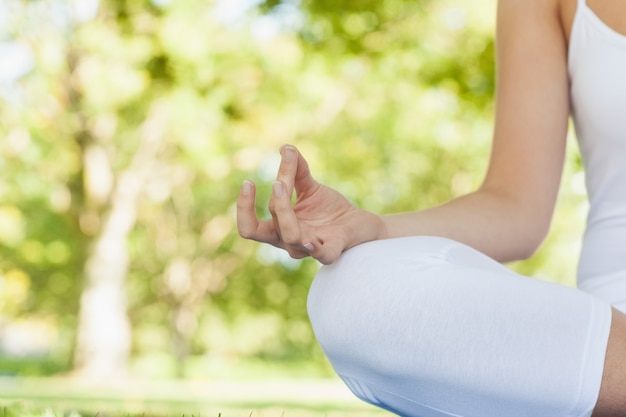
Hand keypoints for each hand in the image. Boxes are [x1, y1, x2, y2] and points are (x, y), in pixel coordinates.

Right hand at [237, 145, 381, 264]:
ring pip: (291, 237)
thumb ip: (297, 170)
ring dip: (287, 213)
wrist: (361, 223)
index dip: (244, 208)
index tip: (248, 182)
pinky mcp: (333, 249)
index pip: (249, 227)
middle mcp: (290, 241)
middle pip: (267, 230)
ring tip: (286, 186)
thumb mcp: (310, 187)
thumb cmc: (330, 209)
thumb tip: (285, 148)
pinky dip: (315, 249)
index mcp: (279, 228)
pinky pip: (322, 254)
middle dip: (273, 203)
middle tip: (279, 182)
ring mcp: (310, 247)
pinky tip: (310, 240)